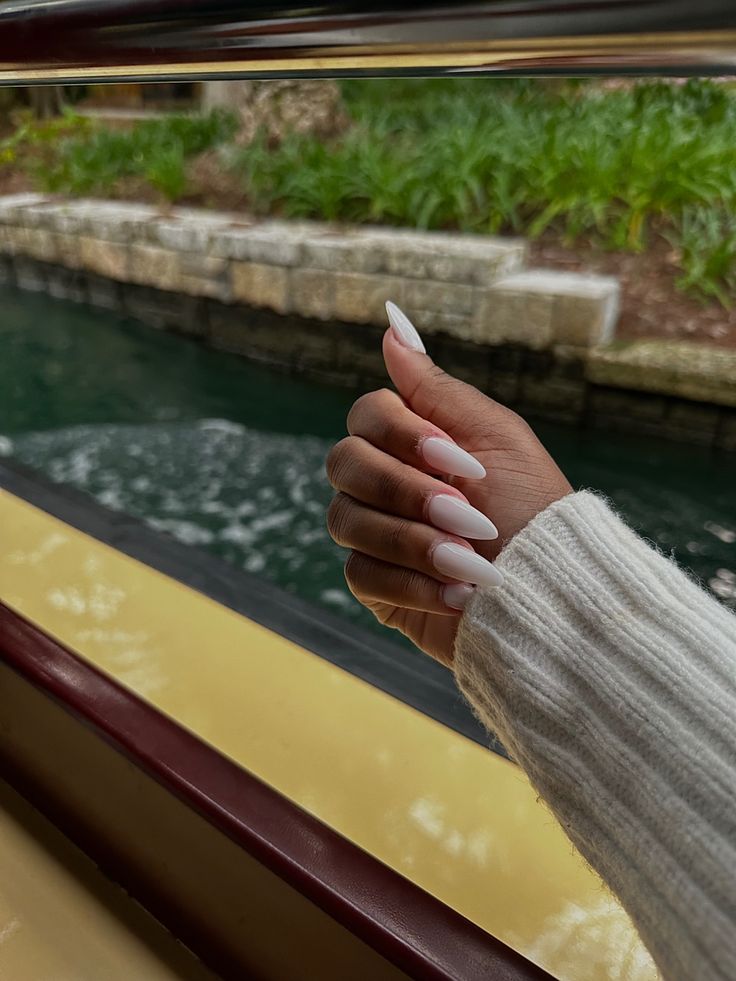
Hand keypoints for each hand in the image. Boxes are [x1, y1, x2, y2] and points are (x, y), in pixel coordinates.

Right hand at [326, 303, 571, 665]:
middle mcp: (385, 482)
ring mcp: (376, 533)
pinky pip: (358, 575)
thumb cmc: (532, 508)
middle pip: (344, 463)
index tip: (456, 458)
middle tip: (466, 516)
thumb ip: (436, 388)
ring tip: (471, 561)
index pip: (366, 415)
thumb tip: (393, 327)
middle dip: (407, 491)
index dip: (401, 435)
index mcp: (413, 441)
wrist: (551, 590)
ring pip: (346, 520)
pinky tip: (459, 593)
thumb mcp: (495, 437)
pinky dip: (413, 584)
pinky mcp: (377, 585)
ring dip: (415, 542)